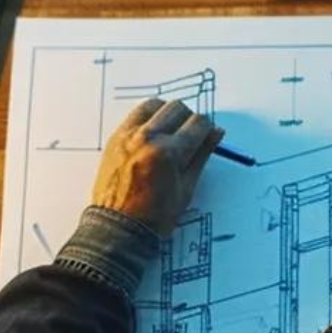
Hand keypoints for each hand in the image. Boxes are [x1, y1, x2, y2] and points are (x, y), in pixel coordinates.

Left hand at [91, 98, 223, 235]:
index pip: (198, 123)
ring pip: (155, 105)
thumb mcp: (187, 187)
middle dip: (189, 120)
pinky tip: (152, 135)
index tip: (207, 136)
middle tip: (190, 136)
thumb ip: (201, 155)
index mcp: (169, 153)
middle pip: (178, 108)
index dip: (207, 129)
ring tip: (170, 133)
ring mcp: (128, 136)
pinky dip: (147, 118)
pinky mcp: (116, 138)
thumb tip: (215, 133)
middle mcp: (147, 138)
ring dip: (167, 114)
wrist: (119, 227)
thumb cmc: (154, 215)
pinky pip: (135, 114)